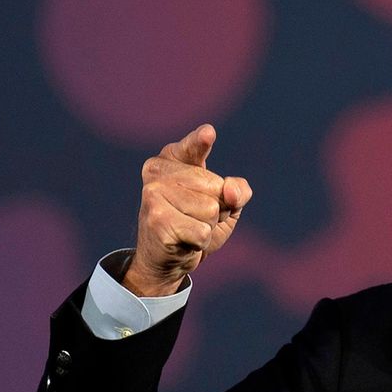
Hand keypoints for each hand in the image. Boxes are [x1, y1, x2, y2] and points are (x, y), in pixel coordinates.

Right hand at [123, 123, 252, 296]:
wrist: (167, 259)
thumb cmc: (196, 224)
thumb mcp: (226, 204)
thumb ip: (238, 191)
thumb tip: (231, 191)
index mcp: (172, 160)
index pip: (193, 148)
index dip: (200, 141)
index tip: (209, 132)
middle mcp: (158, 173)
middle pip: (216, 188)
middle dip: (217, 210)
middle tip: (195, 218)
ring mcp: (154, 195)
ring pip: (211, 210)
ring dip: (207, 226)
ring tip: (188, 228)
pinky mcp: (157, 220)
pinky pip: (202, 232)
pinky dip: (200, 242)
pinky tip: (183, 241)